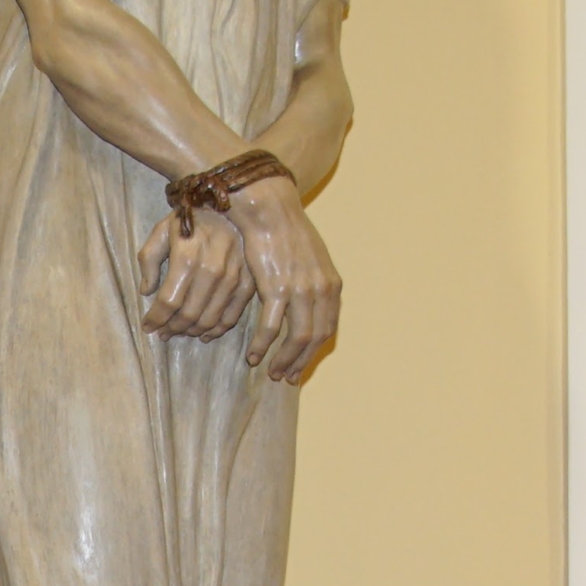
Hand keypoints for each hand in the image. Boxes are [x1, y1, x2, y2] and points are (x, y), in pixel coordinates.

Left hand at [138, 210, 254, 338]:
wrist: (228, 205)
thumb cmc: (190, 219)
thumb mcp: (162, 231)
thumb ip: (148, 260)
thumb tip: (146, 291)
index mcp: (187, 258)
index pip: (168, 302)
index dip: (155, 319)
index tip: (148, 327)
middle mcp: (212, 271)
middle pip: (188, 315)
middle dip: (172, 328)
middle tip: (163, 332)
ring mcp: (233, 279)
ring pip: (209, 319)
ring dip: (191, 331)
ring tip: (180, 332)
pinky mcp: (248, 283)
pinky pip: (232, 317)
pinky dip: (216, 330)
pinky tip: (204, 333)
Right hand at [230, 177, 342, 381]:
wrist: (269, 209)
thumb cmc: (285, 230)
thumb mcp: (312, 257)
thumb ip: (315, 283)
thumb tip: (312, 302)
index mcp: (331, 284)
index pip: (328, 328)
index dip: (314, 351)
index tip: (301, 365)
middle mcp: (320, 290)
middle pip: (315, 338)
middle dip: (300, 361)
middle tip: (286, 375)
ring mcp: (300, 289)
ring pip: (296, 338)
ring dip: (283, 359)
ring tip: (271, 371)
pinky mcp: (276, 287)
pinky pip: (271, 327)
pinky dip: (263, 346)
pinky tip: (254, 355)